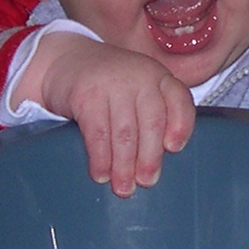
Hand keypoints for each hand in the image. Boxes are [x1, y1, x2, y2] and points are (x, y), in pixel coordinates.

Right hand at [21, 33, 194, 195]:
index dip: (180, 125)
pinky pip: (97, 133)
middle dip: (149, 156)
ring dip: (124, 164)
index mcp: (159, 77)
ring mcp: (112, 84)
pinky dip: (100, 157)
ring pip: (124, 131)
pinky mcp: (86, 95)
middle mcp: (139, 77)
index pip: (178, 100)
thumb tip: (156, 164)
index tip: (174, 148)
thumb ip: (154, 114)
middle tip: (146, 182)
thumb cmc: (112, 84)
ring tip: (123, 188)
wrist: (68, 60)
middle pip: (151, 121)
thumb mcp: (139, 88)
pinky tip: (101, 173)